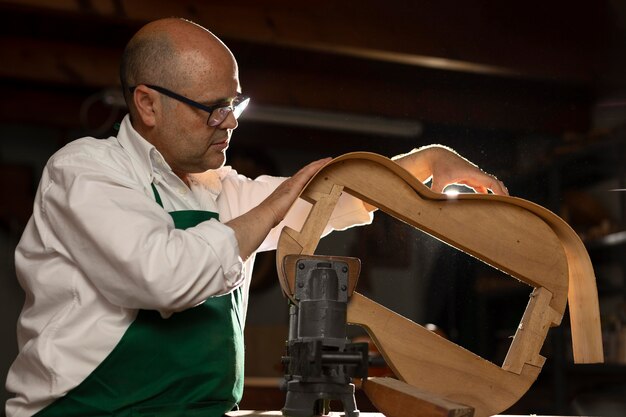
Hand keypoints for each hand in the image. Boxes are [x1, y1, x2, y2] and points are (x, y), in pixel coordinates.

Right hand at [262, 157, 331, 225]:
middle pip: (305, 170)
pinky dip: (317, 166)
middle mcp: (290, 182)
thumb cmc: (273, 215)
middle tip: (327, 161)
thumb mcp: (285, 211)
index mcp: (288, 188)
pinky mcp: (296, 184)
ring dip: (318, 164)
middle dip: (316, 165)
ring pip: (308, 169)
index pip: (301, 177)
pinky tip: (324, 164)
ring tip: (328, 160)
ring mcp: (292, 182)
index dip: (310, 172)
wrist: (266, 214)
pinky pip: (309, 172)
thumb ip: (291, 210)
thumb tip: (297, 219)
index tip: (318, 169)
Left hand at [393, 145, 507, 195]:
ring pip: (490, 184)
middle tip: (511, 205)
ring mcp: (473, 175)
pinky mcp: (469, 178)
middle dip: (503, 193)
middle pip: (495, 183)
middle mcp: (476, 173)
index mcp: (472, 173)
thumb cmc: (438, 168)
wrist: (437, 156)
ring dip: (497, 192)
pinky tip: (490, 202)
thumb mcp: (438, 180)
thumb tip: (436, 203)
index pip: (491, 182)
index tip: (506, 201)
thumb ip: (437, 192)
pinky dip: (488, 192)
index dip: (499, 191)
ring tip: (504, 205)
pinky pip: (483, 186)